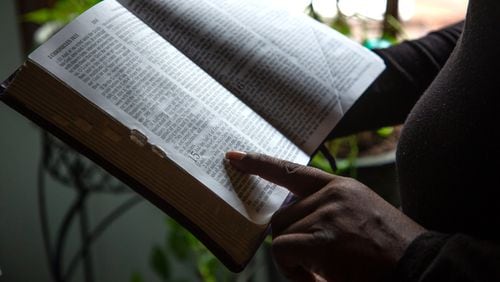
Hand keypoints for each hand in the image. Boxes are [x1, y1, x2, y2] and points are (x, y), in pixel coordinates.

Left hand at [226, 151, 425, 281]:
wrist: (421, 267)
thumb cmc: (391, 250)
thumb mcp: (360, 217)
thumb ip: (326, 211)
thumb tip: (288, 223)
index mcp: (341, 187)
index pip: (292, 170)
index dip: (260, 163)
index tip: (234, 158)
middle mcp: (332, 195)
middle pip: (281, 216)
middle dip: (290, 243)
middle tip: (312, 265)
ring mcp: (327, 214)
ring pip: (281, 235)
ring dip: (294, 261)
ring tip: (322, 273)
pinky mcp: (323, 239)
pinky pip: (283, 251)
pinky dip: (293, 272)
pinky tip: (318, 279)